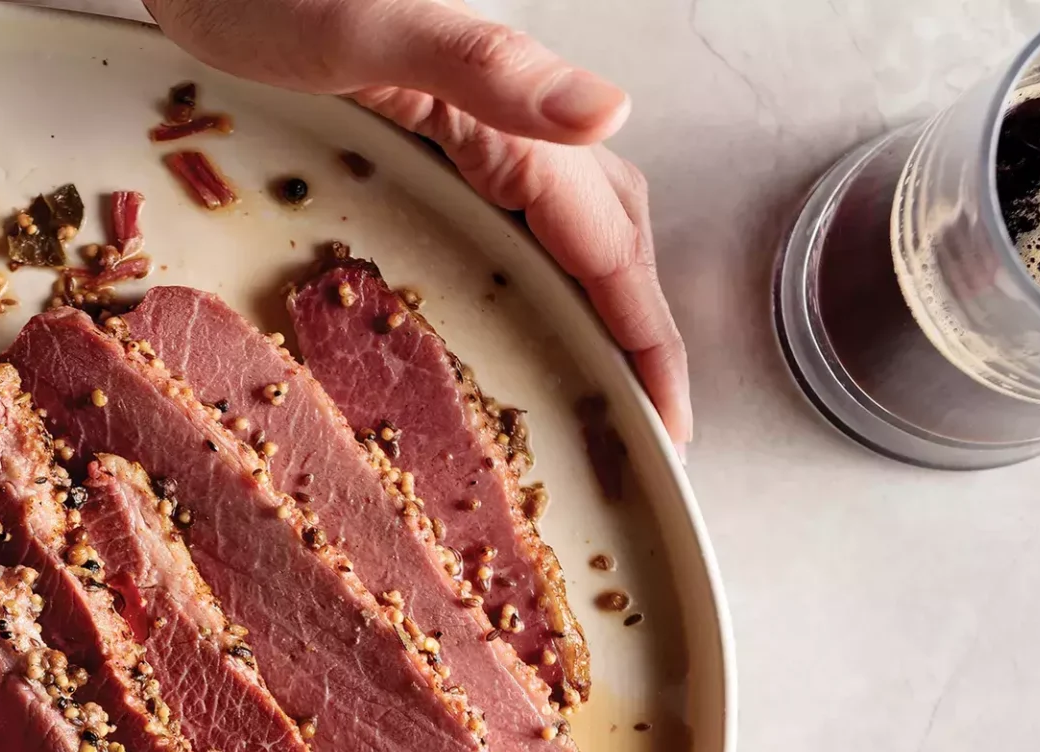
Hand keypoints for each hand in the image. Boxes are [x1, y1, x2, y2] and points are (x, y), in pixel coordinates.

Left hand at [143, 0, 691, 441]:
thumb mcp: (369, 27)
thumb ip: (488, 65)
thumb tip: (609, 110)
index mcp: (511, 108)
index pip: (609, 242)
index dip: (644, 337)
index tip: (670, 423)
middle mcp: (509, 115)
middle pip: (611, 235)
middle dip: (641, 331)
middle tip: (655, 423)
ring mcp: (472, 121)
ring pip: (571, 222)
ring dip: (602, 302)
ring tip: (612, 381)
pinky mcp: (432, 125)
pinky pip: (514, 211)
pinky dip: (542, 269)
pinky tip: (526, 303)